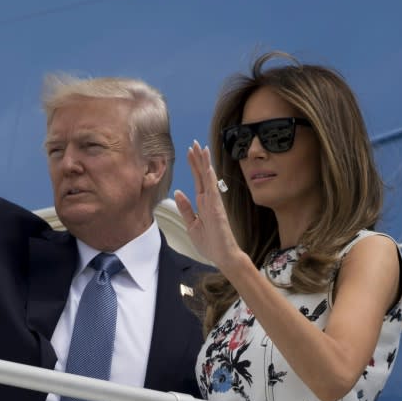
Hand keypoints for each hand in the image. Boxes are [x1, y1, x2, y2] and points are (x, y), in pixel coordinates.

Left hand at [174, 140, 243, 271]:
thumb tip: (178, 192)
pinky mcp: (217, 210)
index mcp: (202, 204)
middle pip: (202, 175)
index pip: (197, 180)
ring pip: (208, 179)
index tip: (189, 151)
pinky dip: (210, 180)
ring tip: (202, 148)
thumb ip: (186, 208)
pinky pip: (213, 192)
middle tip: (194, 143)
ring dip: (205, 164)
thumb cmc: (210, 243)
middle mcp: (209, 200)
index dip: (193, 166)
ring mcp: (214, 204)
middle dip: (198, 159)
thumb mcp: (191, 225)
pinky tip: (208, 169)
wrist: (223, 257)